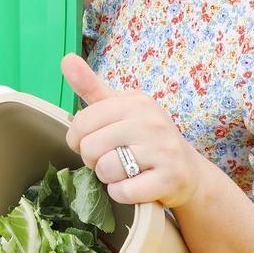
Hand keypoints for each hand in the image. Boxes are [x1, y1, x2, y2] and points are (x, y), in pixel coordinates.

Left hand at [61, 53, 203, 208]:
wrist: (188, 171)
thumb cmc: (146, 137)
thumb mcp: (120, 108)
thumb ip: (91, 87)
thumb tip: (66, 58)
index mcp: (136, 102)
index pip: (81, 122)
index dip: (79, 140)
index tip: (95, 142)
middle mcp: (151, 122)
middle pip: (90, 148)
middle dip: (94, 160)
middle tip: (111, 159)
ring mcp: (163, 151)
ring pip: (105, 170)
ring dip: (108, 178)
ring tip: (125, 171)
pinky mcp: (168, 179)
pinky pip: (122, 191)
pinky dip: (121, 193)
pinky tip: (134, 185)